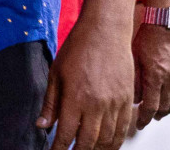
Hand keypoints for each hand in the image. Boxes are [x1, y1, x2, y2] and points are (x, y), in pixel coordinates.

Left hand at [39, 19, 136, 149]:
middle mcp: (97, 105)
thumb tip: (42, 126)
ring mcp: (115, 104)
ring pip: (107, 139)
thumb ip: (50, 103)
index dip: (59, 148)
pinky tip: (107, 145)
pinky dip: (115, 141)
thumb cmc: (77, 49)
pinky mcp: (128, 100)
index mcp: (75, 98)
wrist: (105, 31)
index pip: (66, 133)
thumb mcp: (56, 73)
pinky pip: (123, 129)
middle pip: (88, 141)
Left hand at [131, 14, 169, 127]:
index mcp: (155, 75)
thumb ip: (134, 77)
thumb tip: (131, 97)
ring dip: (169, 108)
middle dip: (155, 114)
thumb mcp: (134, 54)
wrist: (169, 19)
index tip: (138, 124)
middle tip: (147, 118)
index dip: (144, 118)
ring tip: (160, 112)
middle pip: (165, 106)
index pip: (150, 106)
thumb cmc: (146, 34)